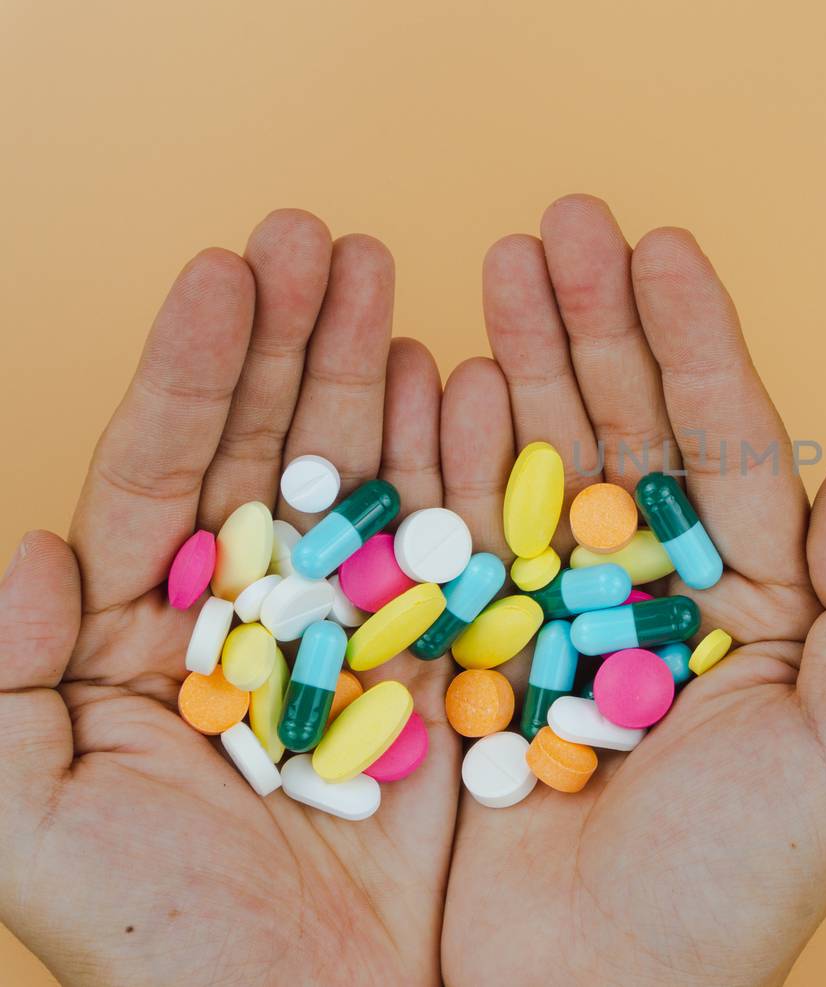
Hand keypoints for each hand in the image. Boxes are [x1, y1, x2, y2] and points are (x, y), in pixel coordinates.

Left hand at [0, 212, 458, 984]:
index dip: (191, 371)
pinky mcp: (437, 662)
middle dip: (288, 338)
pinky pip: (447, 543)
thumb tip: (26, 545)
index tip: (225, 271)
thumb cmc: (168, 947)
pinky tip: (455, 380)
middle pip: (264, 448)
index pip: (158, 476)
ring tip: (380, 274)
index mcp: (142, 641)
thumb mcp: (32, 825)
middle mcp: (249, 617)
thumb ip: (0, 686)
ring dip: (368, 371)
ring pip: (358, 476)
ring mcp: (350, 632)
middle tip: (317, 232)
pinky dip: (456, 460)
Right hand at [438, 197, 825, 984]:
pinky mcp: (479, 651)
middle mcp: (660, 592)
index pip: (728, 441)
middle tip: (560, 220)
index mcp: (757, 600)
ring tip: (497, 262)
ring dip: (525, 356)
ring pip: (543, 458)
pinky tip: (451, 373)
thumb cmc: (740, 888)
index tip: (663, 242)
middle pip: (628, 425)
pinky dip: (455, 450)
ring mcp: (563, 614)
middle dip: (597, 319)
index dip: (698, 339)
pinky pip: (465, 531)